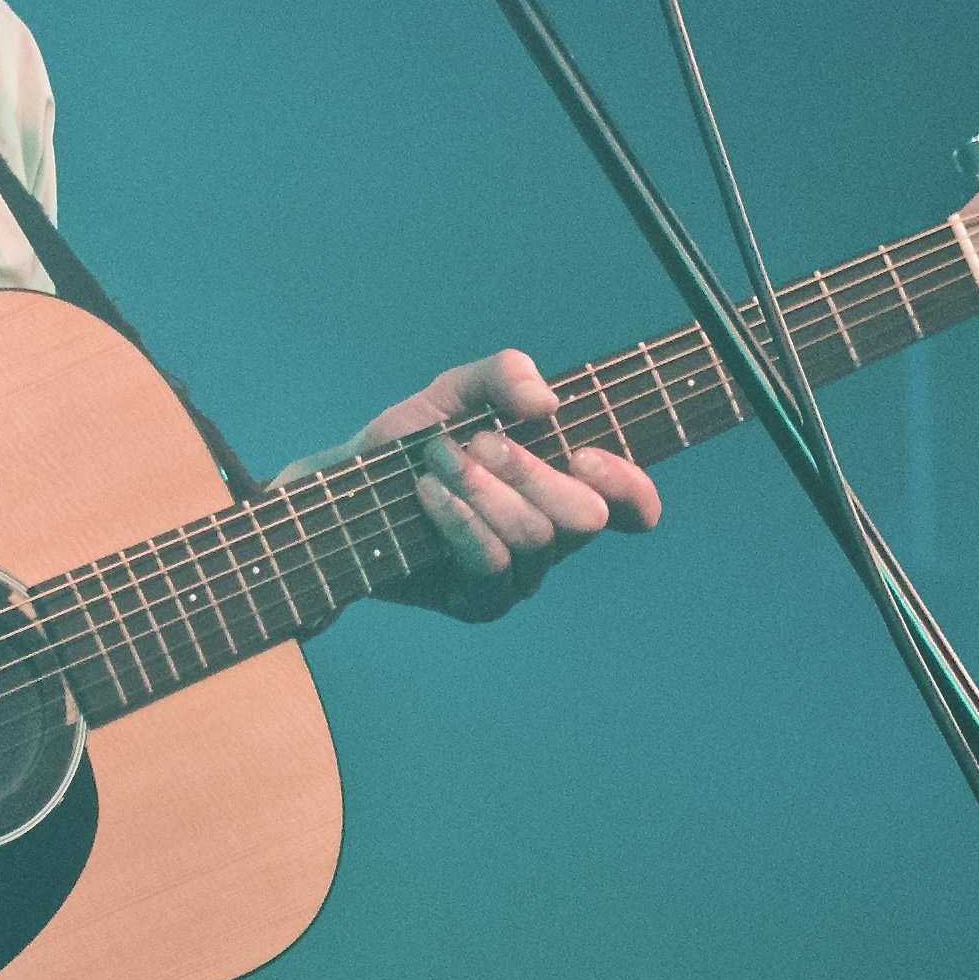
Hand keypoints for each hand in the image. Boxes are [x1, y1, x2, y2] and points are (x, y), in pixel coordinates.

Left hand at [344, 349, 659, 620]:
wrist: (346, 491)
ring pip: (535, 538)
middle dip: (530, 471)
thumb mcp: (454, 390)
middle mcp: (553, 539)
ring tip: (436, 461)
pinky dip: (458, 521)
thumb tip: (545, 403)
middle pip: (584, 518)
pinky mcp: (480, 604)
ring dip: (482, 489)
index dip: (626, 485)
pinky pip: (491, 567)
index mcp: (565, 488)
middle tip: (478, 443)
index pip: (632, 506)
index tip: (583, 454)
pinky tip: (427, 494)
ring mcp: (521, 577)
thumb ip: (503, 375)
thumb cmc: (411, 443)